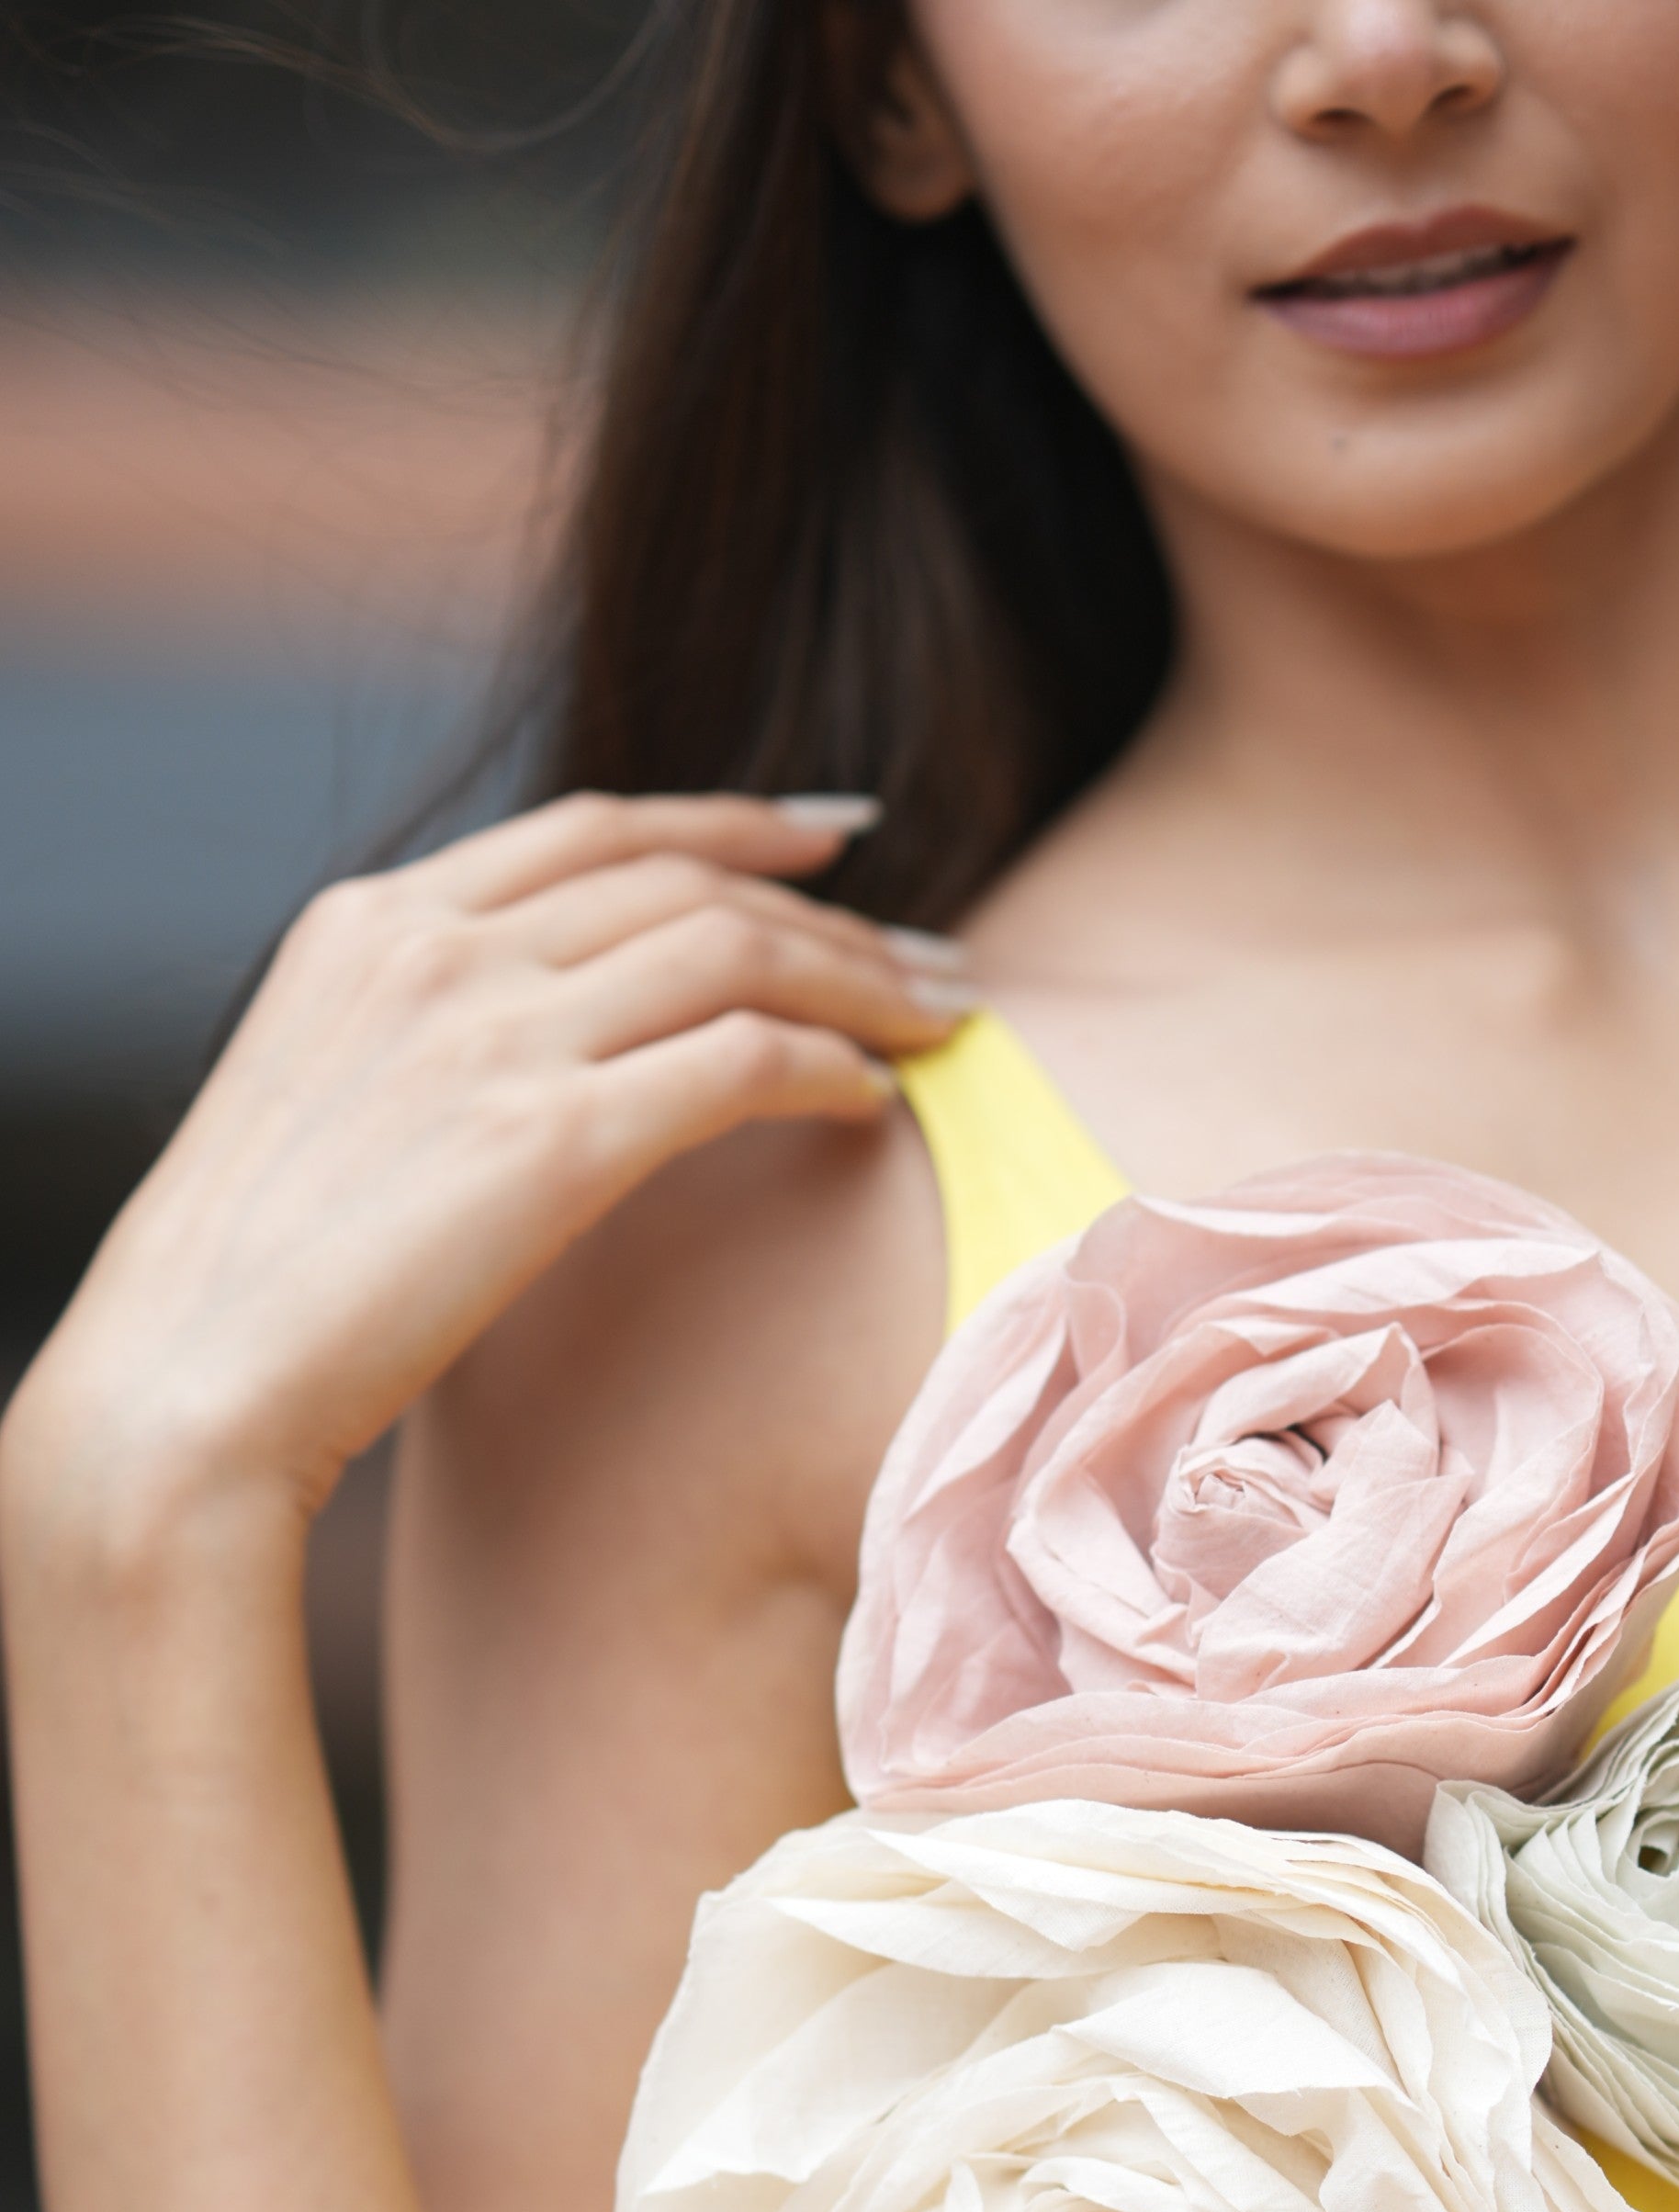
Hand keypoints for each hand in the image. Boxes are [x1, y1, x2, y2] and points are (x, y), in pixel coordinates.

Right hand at [8, 791, 969, 1540]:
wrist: (191, 1379)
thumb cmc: (258, 1291)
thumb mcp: (331, 1107)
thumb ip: (428, 1049)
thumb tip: (534, 1074)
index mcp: (373, 920)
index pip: (593, 831)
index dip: (731, 824)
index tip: (833, 843)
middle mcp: (436, 947)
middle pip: (687, 881)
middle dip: (835, 912)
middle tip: (937, 960)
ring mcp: (493, 1031)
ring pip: (736, 952)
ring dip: (861, 981)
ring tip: (945, 1024)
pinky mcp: (551, 1136)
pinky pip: (742, 1061)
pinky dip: (827, 1070)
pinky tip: (875, 1103)